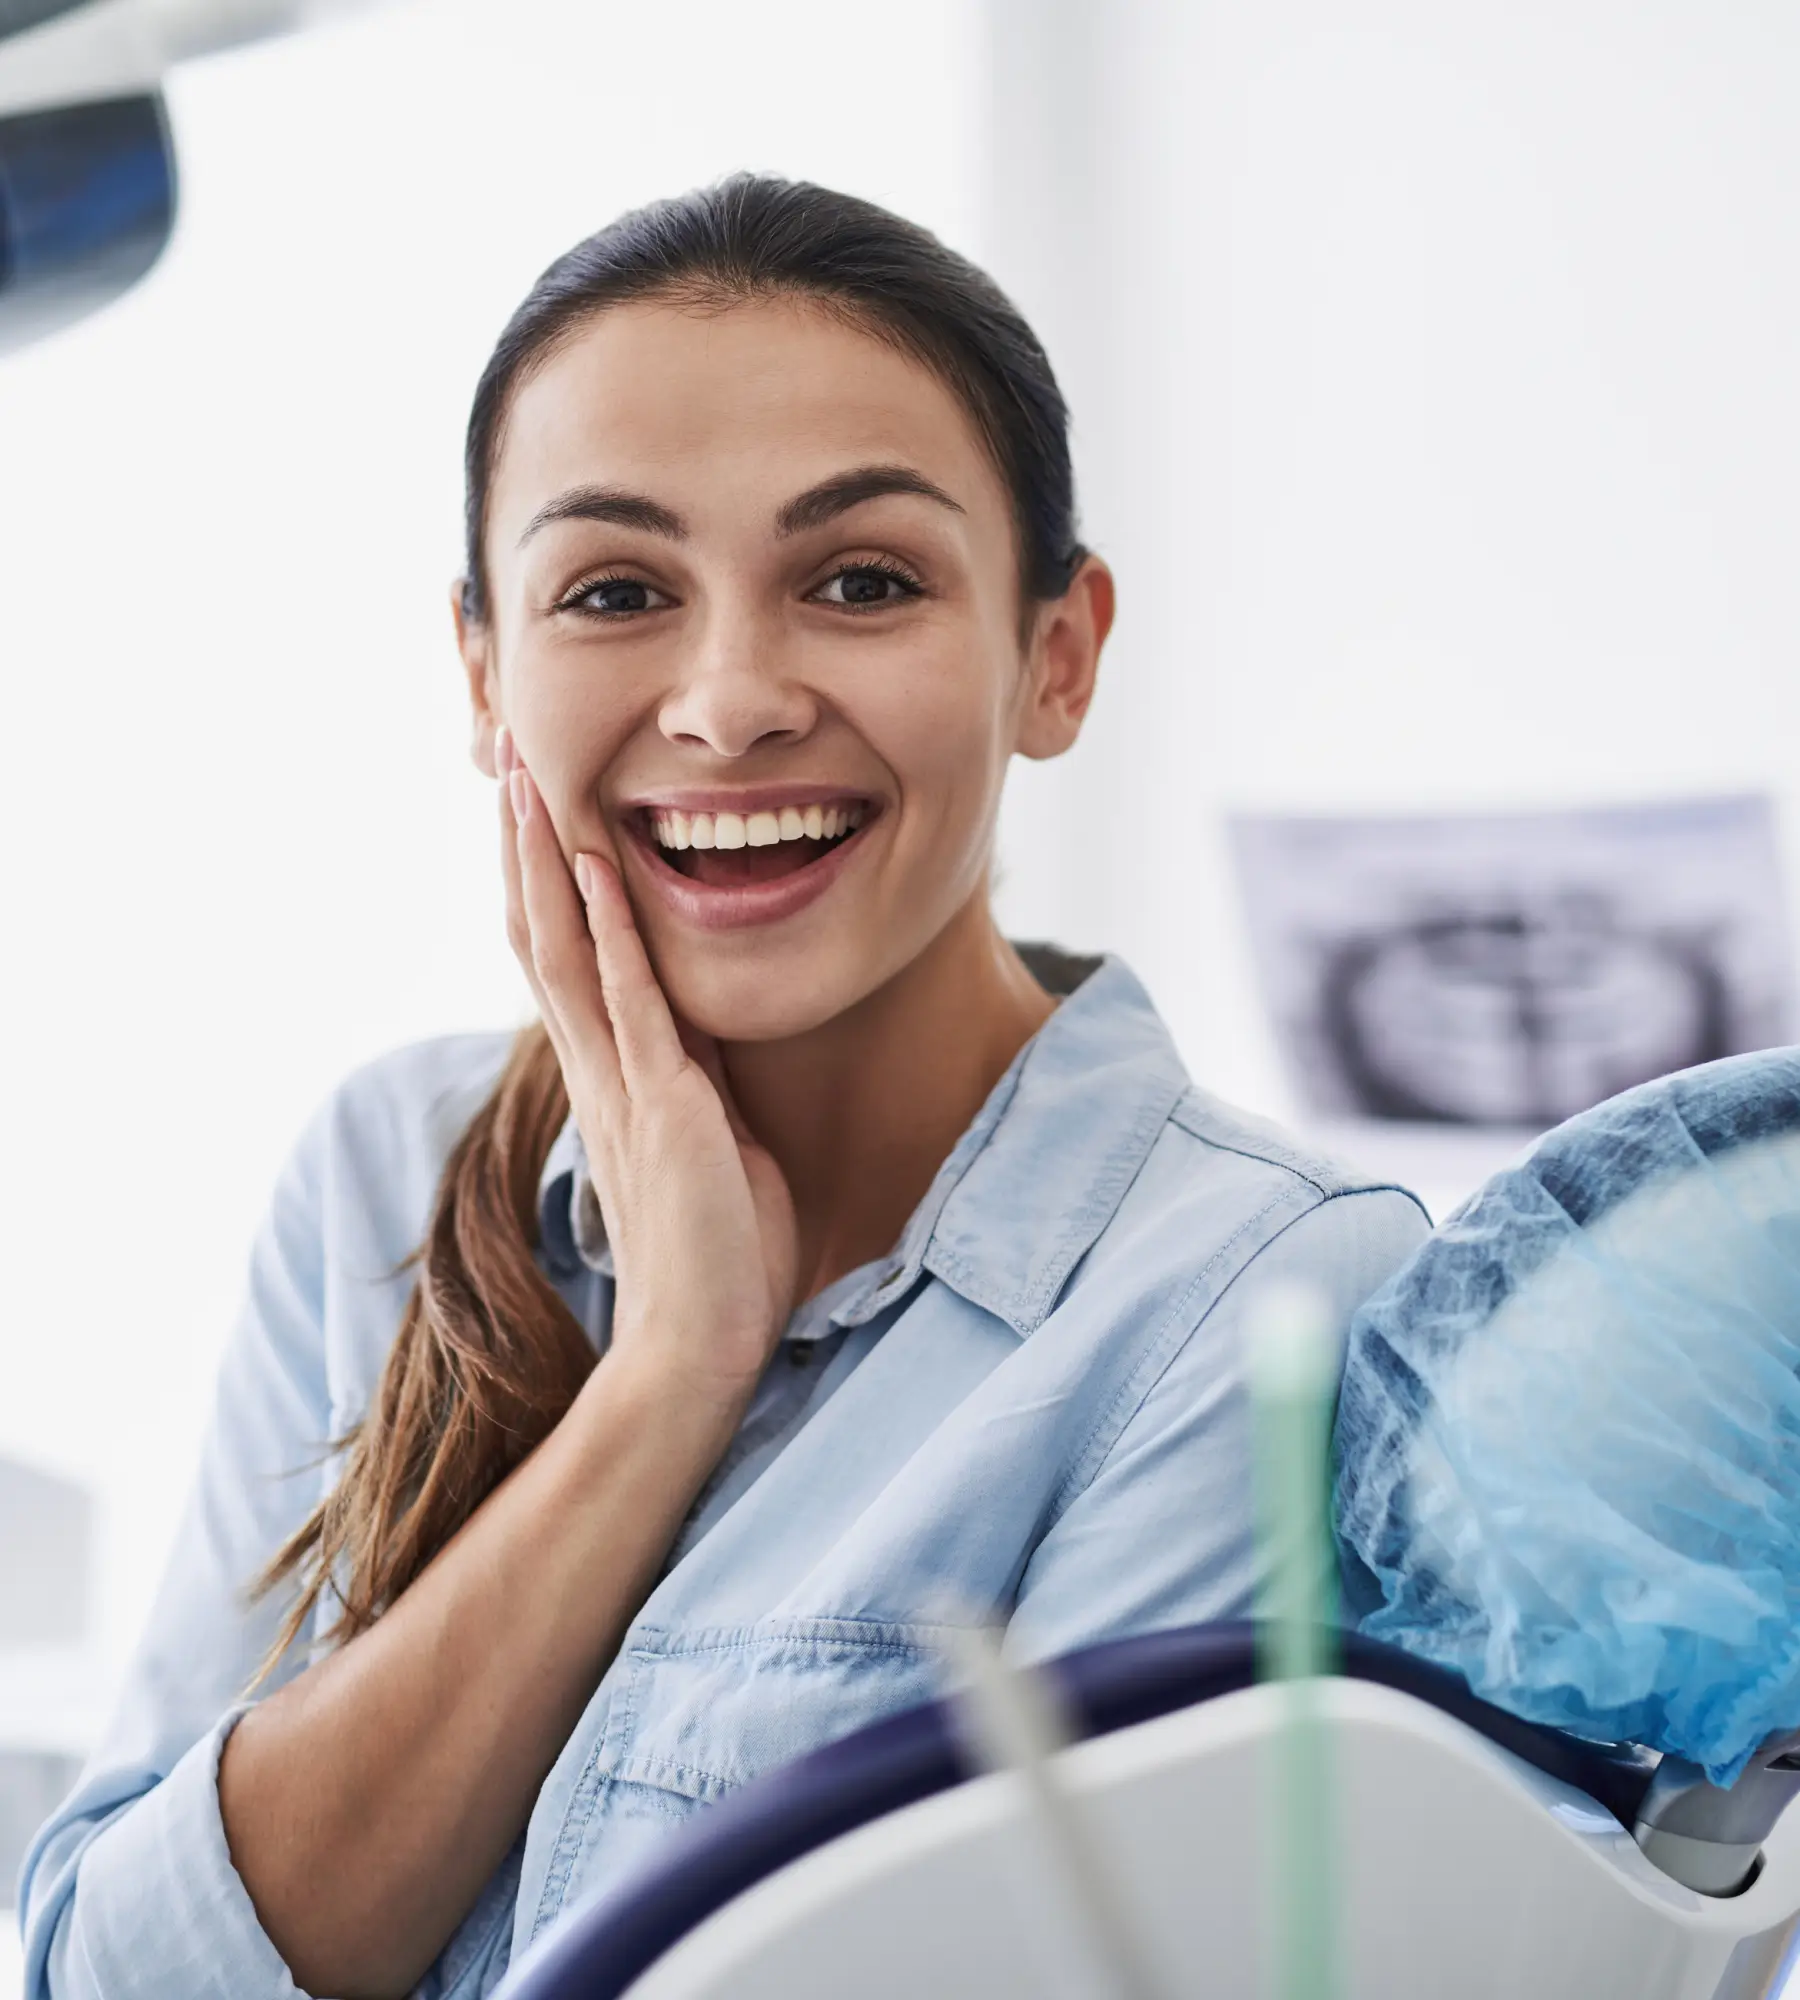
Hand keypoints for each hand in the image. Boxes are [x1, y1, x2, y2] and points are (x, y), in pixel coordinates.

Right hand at [496, 727, 798, 1410]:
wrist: (699, 1349)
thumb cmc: (716, 1260)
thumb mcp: (710, 1144)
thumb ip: (695, 1085)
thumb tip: (703, 1041)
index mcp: (611, 1080)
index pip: (562, 963)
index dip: (542, 885)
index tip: (533, 811)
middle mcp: (600, 1072)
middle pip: (540, 940)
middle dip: (523, 851)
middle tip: (506, 765)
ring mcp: (625, 1085)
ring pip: (564, 954)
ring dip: (544, 866)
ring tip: (525, 786)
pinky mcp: (666, 1105)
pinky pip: (631, 1001)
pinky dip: (610, 930)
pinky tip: (594, 867)